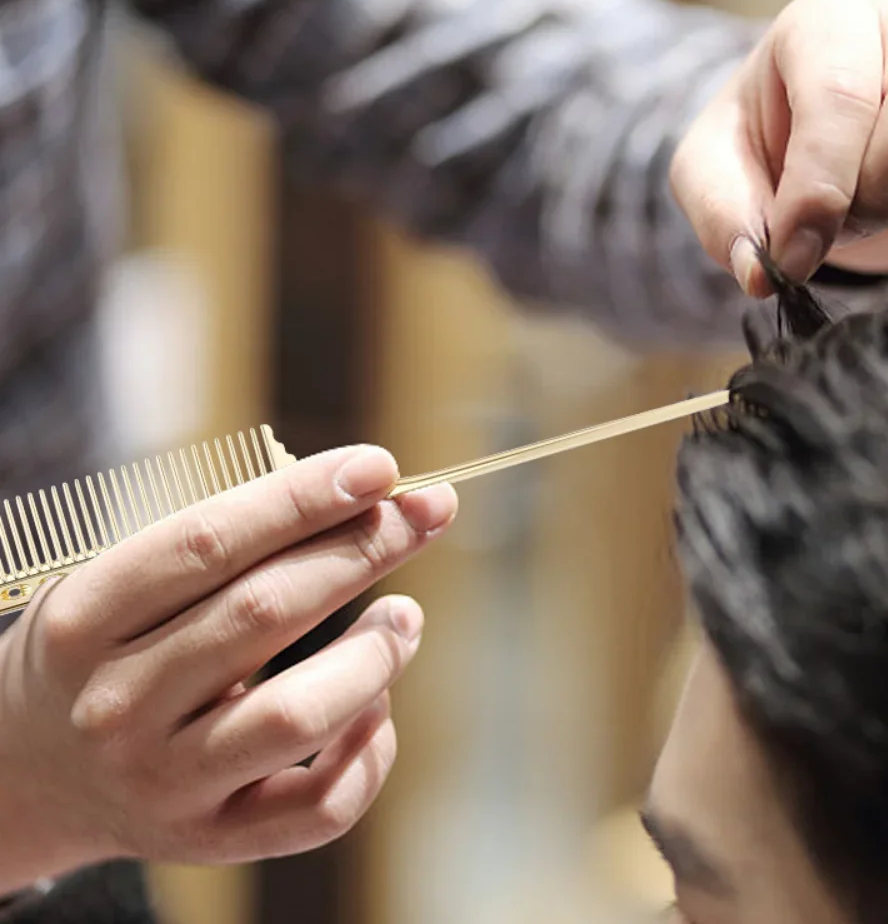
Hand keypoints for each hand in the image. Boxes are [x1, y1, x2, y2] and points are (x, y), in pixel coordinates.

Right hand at [0, 445, 455, 891]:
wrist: (32, 772)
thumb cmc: (106, 649)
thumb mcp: (122, 582)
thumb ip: (224, 544)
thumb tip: (360, 498)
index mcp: (86, 620)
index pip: (208, 543)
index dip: (302, 498)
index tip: (378, 467)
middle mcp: (119, 705)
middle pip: (266, 612)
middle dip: (365, 548)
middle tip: (428, 511)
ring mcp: (165, 783)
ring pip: (300, 715)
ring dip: (376, 652)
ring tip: (405, 615)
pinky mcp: (212, 839)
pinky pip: (318, 807)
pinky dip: (371, 751)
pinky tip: (377, 705)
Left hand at [670, 0, 887, 295]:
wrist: (810, 134)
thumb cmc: (760, 143)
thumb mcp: (712, 173)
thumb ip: (723, 217)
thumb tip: (761, 274)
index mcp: (825, 19)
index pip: (840, 93)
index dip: (819, 189)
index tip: (793, 256)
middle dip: (875, 195)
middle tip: (835, 226)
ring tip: (868, 207)